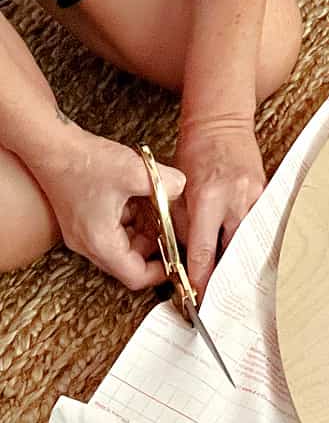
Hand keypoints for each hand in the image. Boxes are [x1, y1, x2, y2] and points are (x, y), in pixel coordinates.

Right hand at [32, 126, 185, 289]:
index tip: (176, 260)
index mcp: (101, 242)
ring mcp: (83, 232)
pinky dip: (130, 217)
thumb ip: (167, 184)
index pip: (134, 276)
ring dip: (143, 229)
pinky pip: (112, 228)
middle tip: (170, 228)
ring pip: (121, 243)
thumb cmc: (84, 162)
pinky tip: (141, 197)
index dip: (160, 271)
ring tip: (158, 208)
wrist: (52, 147)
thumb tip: (182, 189)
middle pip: (128, 261)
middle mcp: (88, 243)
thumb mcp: (137, 172)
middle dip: (154, 246)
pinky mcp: (82, 219)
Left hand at [171, 118, 264, 298]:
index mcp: (209, 196)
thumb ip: (183, 223)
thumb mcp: (180, 189)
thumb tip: (185, 255)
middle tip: (215, 298)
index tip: (196, 297)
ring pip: (247, 240)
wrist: (222, 123)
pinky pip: (256, 224)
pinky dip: (248, 239)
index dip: (200, 278)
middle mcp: (236, 198)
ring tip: (231, 281)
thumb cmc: (195, 152)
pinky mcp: (266, 193)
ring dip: (237, 259)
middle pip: (232, 251)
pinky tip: (244, 252)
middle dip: (222, 276)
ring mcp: (256, 195)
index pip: (204, 250)